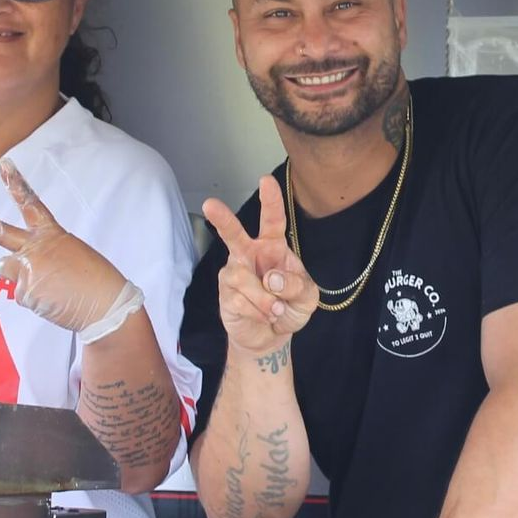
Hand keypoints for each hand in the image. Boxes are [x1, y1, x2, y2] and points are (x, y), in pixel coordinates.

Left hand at [0, 158, 126, 332]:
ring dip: (22, 279)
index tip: (3, 165)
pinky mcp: (24, 292)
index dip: (16, 183)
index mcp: (53, 234)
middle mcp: (35, 248)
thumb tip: (10, 267)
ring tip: (52, 287)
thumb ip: (40, 255)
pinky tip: (53, 300)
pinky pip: (21, 295)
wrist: (106, 305)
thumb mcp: (71, 256)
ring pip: (7, 271)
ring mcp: (27, 270)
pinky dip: (35, 299)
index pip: (31, 203)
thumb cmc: (94, 280)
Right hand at [202, 175, 316, 356]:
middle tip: (209, 205)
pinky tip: (263, 316)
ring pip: (244, 279)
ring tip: (275, 310)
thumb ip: (296, 285)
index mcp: (273, 247)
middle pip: (234, 234)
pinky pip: (240, 300)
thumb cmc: (290, 307)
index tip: (266, 181)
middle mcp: (249, 254)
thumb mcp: (308, 297)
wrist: (271, 336)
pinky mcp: (225, 294)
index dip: (271, 200)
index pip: (273, 220)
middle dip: (222, 219)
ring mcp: (234, 273)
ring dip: (266, 300)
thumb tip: (271, 278)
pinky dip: (258, 312)